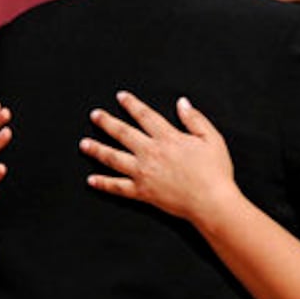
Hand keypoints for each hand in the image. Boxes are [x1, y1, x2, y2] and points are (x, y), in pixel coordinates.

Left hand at [80, 91, 238, 224]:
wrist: (211, 201)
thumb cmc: (215, 172)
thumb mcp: (212, 139)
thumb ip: (195, 119)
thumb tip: (182, 103)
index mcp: (168, 138)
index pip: (145, 116)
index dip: (132, 105)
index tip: (121, 97)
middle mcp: (151, 153)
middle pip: (123, 133)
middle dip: (107, 122)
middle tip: (95, 115)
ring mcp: (143, 173)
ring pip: (114, 158)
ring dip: (97, 149)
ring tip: (84, 144)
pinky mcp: (142, 192)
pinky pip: (118, 187)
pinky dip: (104, 183)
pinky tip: (92, 179)